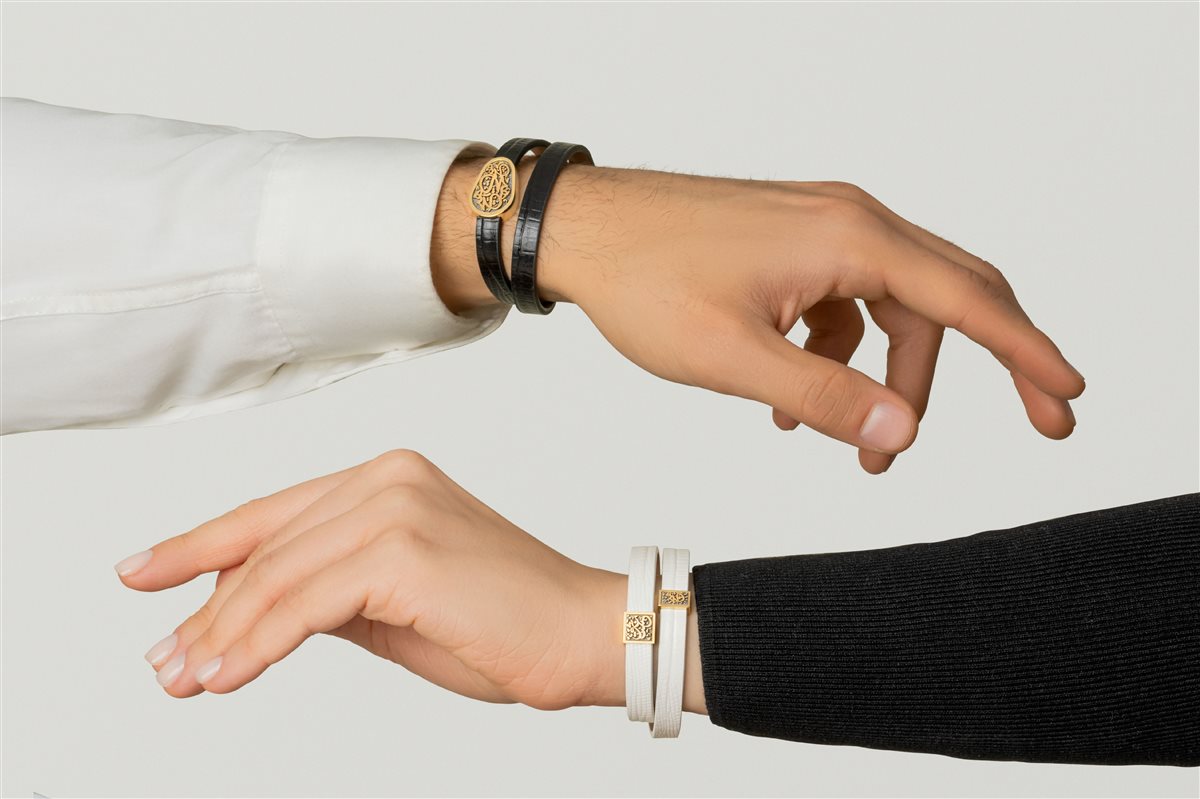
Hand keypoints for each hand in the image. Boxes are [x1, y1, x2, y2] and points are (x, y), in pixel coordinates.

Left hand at [116, 450, 706, 713]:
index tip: (144, 572)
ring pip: (276, 575)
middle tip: (163, 661)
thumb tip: (255, 615)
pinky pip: (305, 604)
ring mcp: (395, 507)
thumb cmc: (503, 624)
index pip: (274, 514)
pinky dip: (257, 644)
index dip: (200, 545)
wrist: (584, 634)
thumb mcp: (397, 607)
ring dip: (221, 633)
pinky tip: (226, 675)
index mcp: (387, 478)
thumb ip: (331, 595)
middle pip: (267, 547)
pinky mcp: (403, 550)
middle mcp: (386, 477)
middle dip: (206, 608)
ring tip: (184, 678)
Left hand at [432, 161, 1083, 473]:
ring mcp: (821, 228)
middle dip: (989, 364)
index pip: (966, 300)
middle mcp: (848, 221)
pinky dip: (838, 356)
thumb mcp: (735, 359)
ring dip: (887, 376)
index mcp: (849, 239)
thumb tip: (902, 433)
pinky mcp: (793, 244)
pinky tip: (794, 406)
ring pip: (893, 308)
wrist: (584, 230)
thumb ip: (826, 396)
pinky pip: (845, 304)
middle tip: (1036, 424)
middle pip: (948, 297)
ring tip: (854, 447)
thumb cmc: (644, 282)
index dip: (1026, 353)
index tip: (1067, 398)